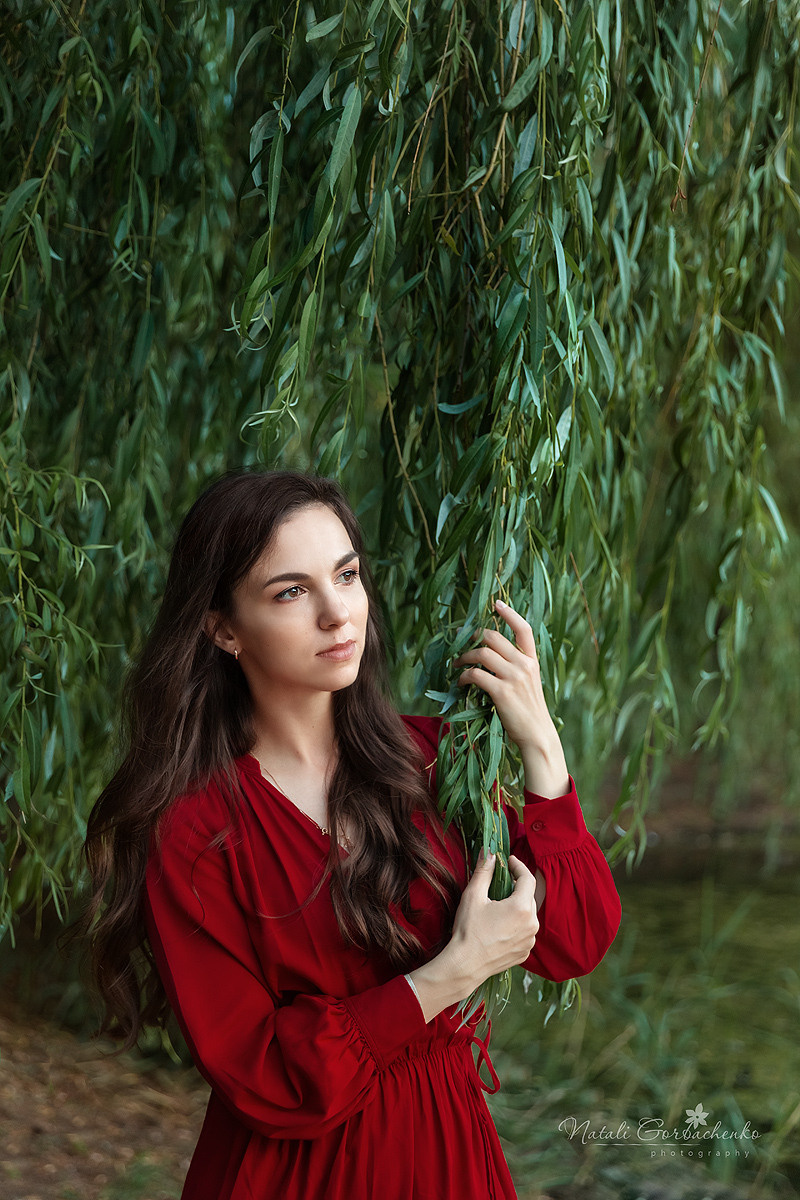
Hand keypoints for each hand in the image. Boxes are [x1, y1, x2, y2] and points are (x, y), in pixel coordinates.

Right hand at [406, 852, 538, 1020]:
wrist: (465, 965)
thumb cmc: (468, 930)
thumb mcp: (473, 895)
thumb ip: (484, 871)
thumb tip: (490, 852)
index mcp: (522, 908)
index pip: (528, 878)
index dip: (518, 866)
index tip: (508, 860)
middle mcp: (532, 924)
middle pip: (528, 896)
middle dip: (516, 886)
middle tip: (500, 881)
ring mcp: (530, 940)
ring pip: (528, 914)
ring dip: (517, 906)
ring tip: (498, 904)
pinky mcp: (525, 953)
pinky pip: (525, 931)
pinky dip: (516, 924)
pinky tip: (500, 924)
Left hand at [452, 598, 569, 797]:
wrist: (538, 736)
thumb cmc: (530, 712)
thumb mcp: (529, 684)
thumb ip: (517, 668)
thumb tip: (492, 657)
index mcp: (533, 661)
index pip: (524, 629)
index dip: (509, 613)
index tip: (496, 603)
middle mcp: (524, 665)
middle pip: (494, 637)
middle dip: (474, 639)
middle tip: (463, 647)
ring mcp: (514, 678)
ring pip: (481, 653)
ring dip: (464, 657)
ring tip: (456, 665)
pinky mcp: (502, 692)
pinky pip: (475, 675)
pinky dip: (464, 676)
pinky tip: (461, 682)